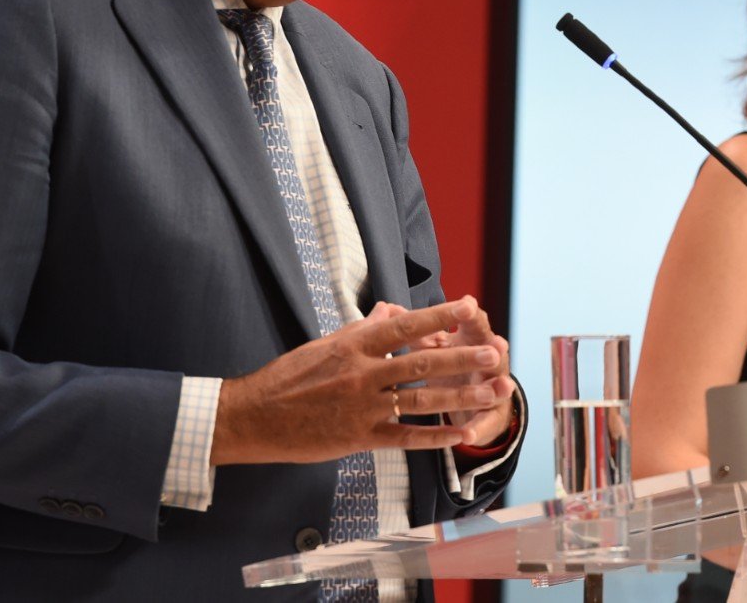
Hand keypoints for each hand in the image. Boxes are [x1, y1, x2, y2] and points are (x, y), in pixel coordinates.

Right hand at [211, 298, 503, 464]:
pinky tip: (460, 434)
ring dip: (461, 397)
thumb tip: (392, 311)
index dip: (440, 316)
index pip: (406, 326)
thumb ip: (363, 329)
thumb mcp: (325, 343)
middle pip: (422, 363)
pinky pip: (404, 438)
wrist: (252, 416)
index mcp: (354, 344)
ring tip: (492, 393)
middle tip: (494, 354)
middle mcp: (362, 373)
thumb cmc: (288, 377)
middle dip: (463, 359)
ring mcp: (362, 407)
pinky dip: (435, 437)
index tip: (470, 307)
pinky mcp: (358, 438)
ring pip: (421, 401)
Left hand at [384, 296, 516, 447]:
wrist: (473, 404)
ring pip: (496, 388)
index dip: (470, 314)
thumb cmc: (449, 367)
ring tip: (503, 386)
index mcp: (472, 340)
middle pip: (492, 352)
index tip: (467, 304)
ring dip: (497, 388)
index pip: (473, 322)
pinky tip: (469, 435)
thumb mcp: (434, 347)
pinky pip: (483, 424)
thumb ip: (416, 330)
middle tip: (498, 345)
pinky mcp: (488, 418)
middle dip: (493, 349)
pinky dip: (477, 429)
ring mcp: (491, 390)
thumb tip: (388, 309)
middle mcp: (487, 362)